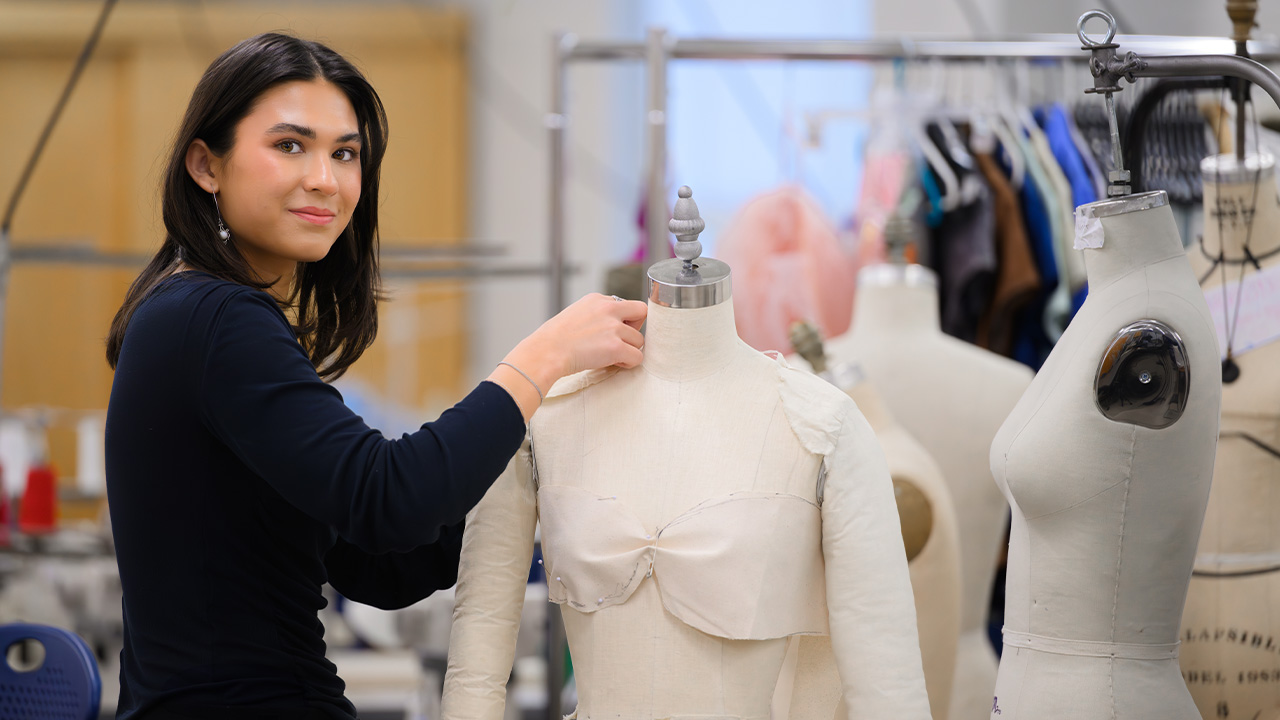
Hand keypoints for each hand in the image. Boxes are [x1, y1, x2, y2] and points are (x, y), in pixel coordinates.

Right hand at [487, 294, 646, 421]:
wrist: (545, 352)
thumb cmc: (553, 340)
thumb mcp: (574, 314)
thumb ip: (595, 316)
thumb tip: (609, 329)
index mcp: (597, 299)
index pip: (625, 304)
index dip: (624, 320)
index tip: (613, 332)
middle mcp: (608, 308)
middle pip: (641, 312)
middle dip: (635, 328)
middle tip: (621, 341)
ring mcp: (613, 327)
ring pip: (639, 340)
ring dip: (629, 350)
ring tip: (611, 357)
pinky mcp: (615, 347)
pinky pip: (637, 357)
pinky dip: (629, 363)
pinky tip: (615, 364)